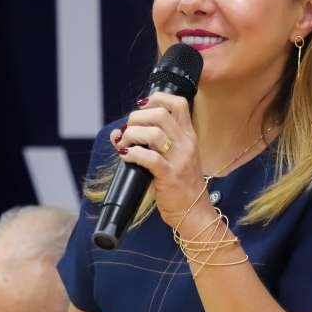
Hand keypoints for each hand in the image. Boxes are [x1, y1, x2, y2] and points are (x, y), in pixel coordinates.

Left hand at [112, 92, 210, 226]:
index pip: (179, 104)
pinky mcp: (170, 176)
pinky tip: (126, 157)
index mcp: (188, 136)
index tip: (141, 108)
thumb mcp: (172, 158)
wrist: (194, 212)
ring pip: (153, 133)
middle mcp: (186, 144)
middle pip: (160, 114)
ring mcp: (179, 159)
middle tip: (128, 132)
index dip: (157, 99)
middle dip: (136, 118)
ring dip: (132, 135)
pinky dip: (132, 154)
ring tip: (126, 145)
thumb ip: (149, 142)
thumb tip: (117, 133)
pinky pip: (148, 157)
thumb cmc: (180, 185)